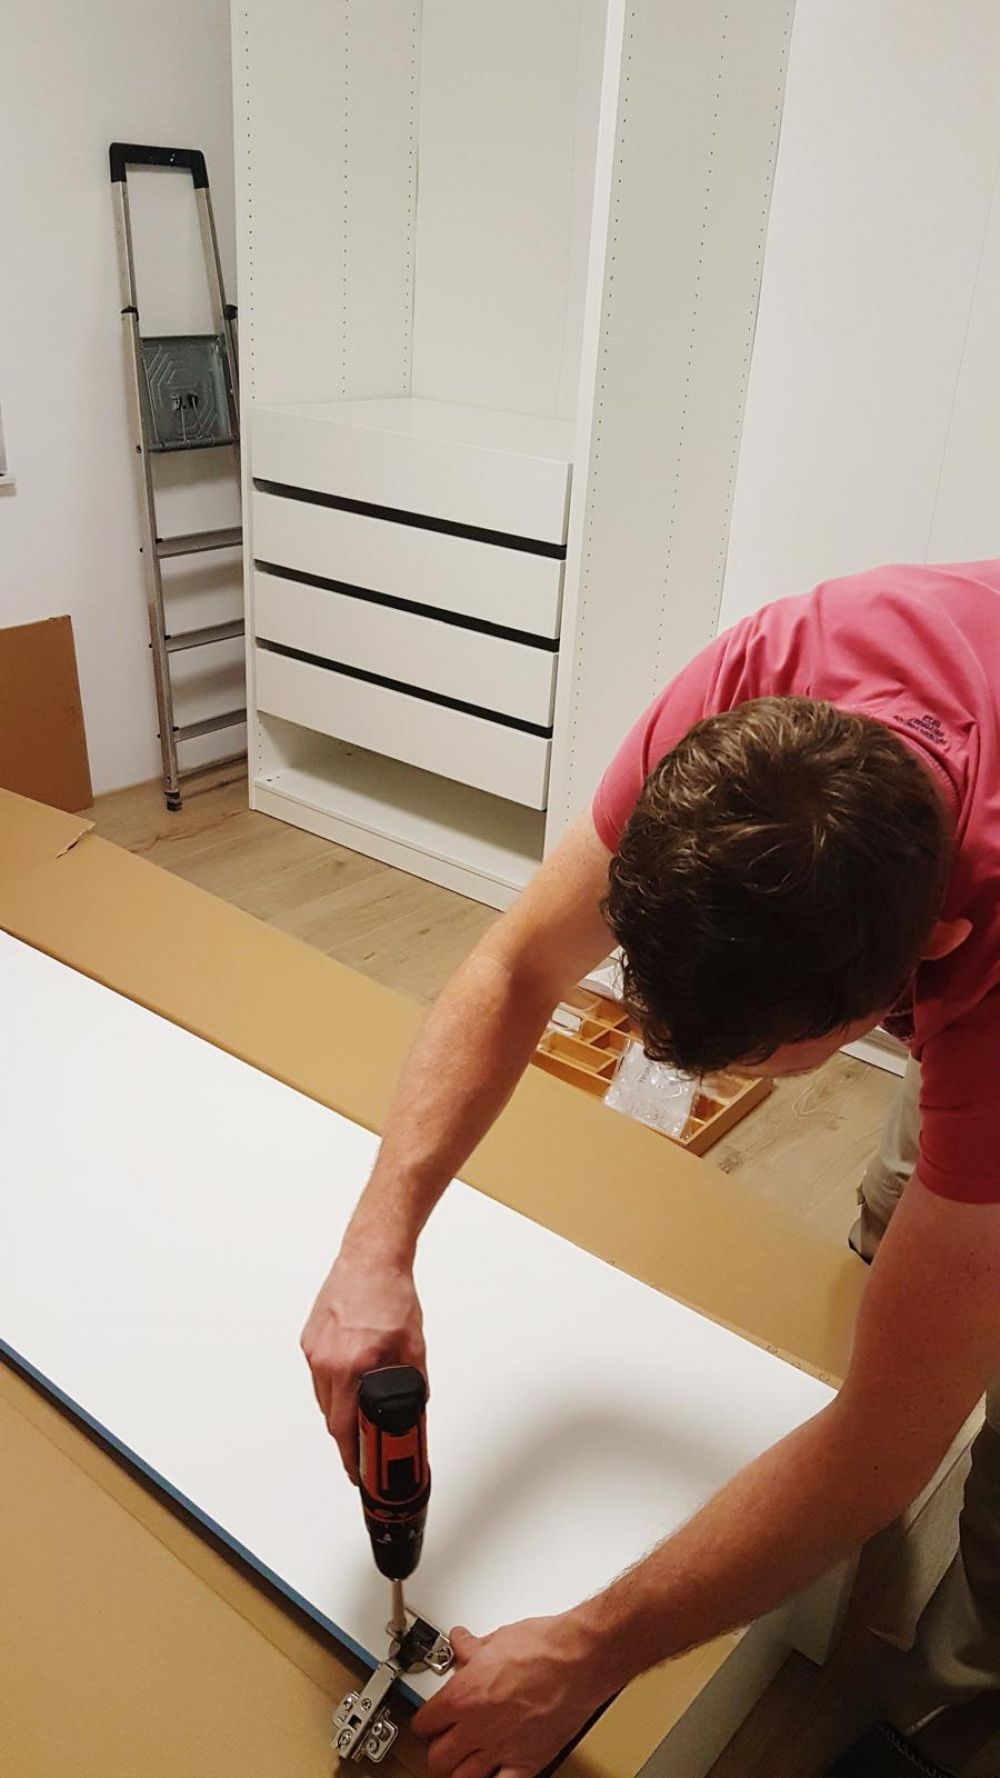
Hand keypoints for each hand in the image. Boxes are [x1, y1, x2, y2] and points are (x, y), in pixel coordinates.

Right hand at [300, 1235, 425, 1481]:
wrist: (370, 1258)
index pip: (344, 1428)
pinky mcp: (309, 1339)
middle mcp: (328, 1360)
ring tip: (360, 1411)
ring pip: (323, 1397)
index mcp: (354, 1365)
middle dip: (347, 1437)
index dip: (351, 1456)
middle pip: (331, 1417)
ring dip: (339, 1410)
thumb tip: (415, 1409)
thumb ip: (414, 1382)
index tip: (358, 1470)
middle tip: (364, 1447)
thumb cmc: (390, 1293)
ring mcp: (315, 1350)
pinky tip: (350, 1377)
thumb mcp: (413, 1345)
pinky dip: (333, 1384)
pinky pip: (319, 1374)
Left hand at [412, 1614, 609, 1777]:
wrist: (580, 1658)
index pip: (424, 1723)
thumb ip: (472, 1648)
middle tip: (446, 1740)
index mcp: (463, 1696)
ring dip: (462, 1769)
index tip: (430, 1720)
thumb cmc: (544, 1647)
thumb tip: (461, 1643)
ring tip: (468, 1759)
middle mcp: (477, 1727)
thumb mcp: (498, 1638)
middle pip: (438, 1757)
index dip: (425, 1722)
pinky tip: (497, 1774)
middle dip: (439, 1750)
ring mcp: (501, 1749)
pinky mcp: (527, 1762)